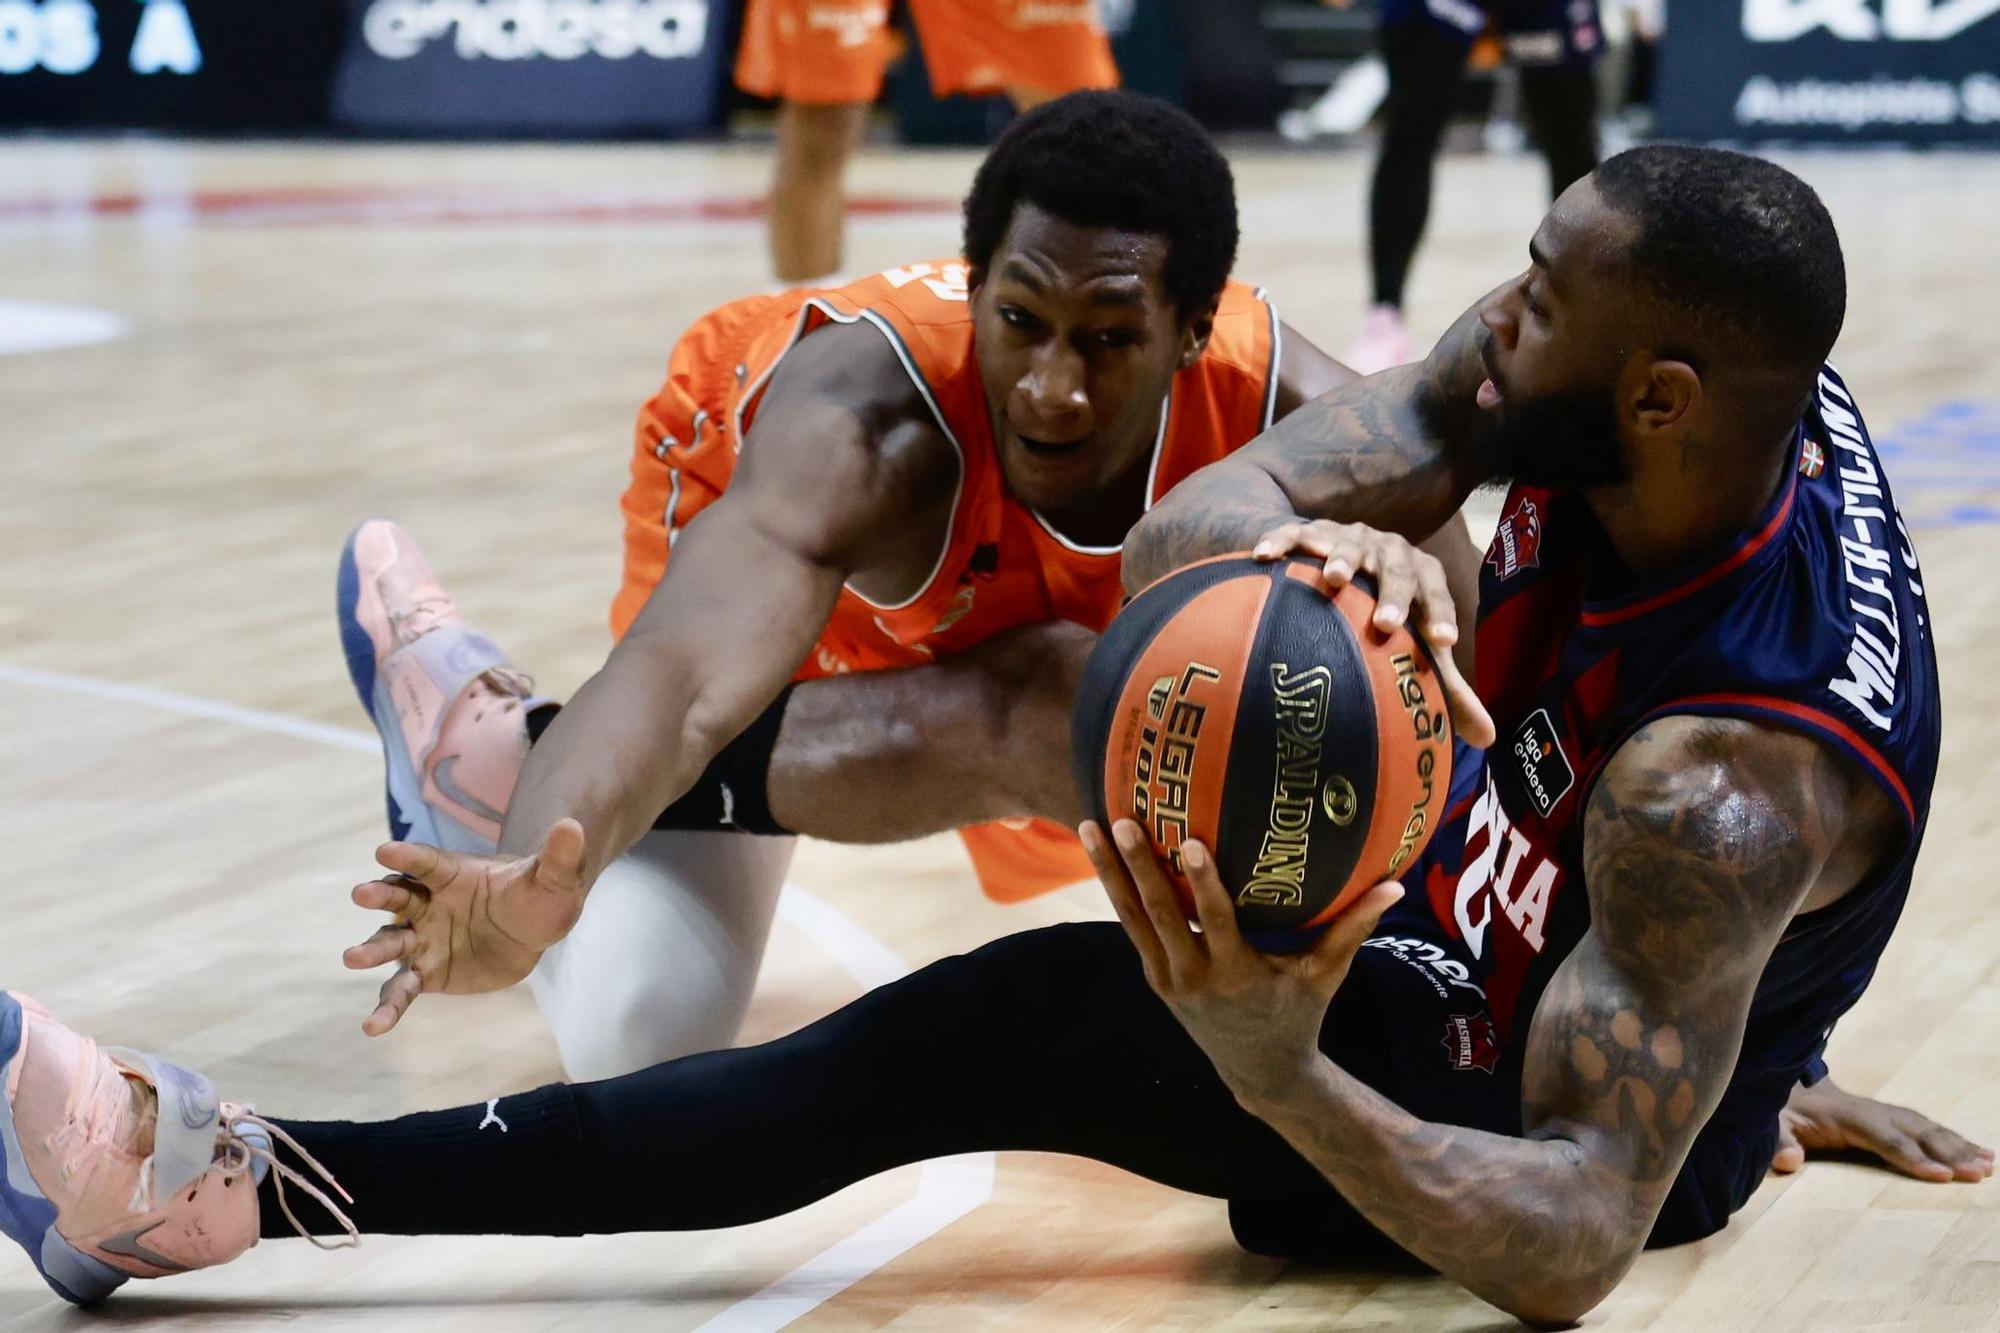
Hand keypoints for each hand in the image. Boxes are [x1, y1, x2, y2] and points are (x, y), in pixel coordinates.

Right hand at [343, 819, 589, 1036]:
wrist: (533, 932)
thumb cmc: (539, 896)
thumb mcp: (555, 878)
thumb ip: (559, 856)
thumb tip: (572, 826)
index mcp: (452, 873)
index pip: (427, 861)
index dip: (408, 855)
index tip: (384, 849)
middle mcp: (429, 903)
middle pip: (398, 896)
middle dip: (380, 894)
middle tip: (362, 893)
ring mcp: (424, 939)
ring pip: (391, 943)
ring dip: (372, 950)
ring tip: (351, 958)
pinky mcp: (426, 973)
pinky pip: (402, 990)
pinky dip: (388, 1008)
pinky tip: (374, 1026)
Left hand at [1081, 818, 1402, 1107]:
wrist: (1260, 1072)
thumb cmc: (1300, 1015)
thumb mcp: (1325, 975)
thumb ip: (1353, 929)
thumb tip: (1394, 884)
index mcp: (1236, 974)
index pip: (1214, 921)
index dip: (1201, 883)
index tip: (1189, 842)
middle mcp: (1194, 977)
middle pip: (1160, 915)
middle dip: (1139, 867)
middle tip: (1121, 822)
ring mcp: (1168, 979)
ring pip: (1133, 919)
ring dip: (1110, 873)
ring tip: (1090, 826)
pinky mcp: (1155, 978)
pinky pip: (1132, 929)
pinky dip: (1118, 892)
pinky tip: (1104, 853)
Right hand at [1251, 518, 1494, 747]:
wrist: (1339, 558)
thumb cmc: (1381, 612)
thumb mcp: (1415, 641)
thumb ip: (1447, 685)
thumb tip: (1486, 737)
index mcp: (1419, 574)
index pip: (1436, 592)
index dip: (1441, 614)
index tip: (1443, 643)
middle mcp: (1388, 550)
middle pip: (1396, 568)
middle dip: (1392, 593)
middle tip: (1386, 623)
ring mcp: (1348, 536)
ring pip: (1348, 542)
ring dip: (1344, 557)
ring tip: (1334, 579)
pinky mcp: (1309, 531)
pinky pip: (1293, 533)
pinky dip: (1280, 541)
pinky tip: (1264, 557)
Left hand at [1771, 1077, 1993, 1182]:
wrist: (1789, 1087)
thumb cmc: (1782, 1111)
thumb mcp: (1772, 1123)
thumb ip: (1778, 1140)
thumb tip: (1788, 1160)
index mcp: (1847, 1116)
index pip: (1885, 1139)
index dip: (1912, 1157)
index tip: (1941, 1176)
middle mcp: (1874, 1111)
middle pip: (1917, 1133)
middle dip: (1949, 1153)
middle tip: (1979, 1174)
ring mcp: (1886, 1112)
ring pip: (1929, 1129)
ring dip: (1960, 1147)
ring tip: (1989, 1166)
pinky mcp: (1894, 1117)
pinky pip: (1930, 1128)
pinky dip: (1957, 1140)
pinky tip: (1982, 1153)